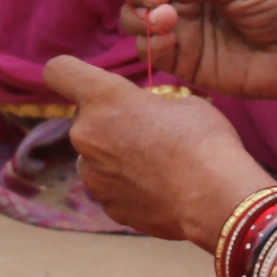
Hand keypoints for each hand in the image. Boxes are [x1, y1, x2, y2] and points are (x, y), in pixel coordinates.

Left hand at [49, 57, 273, 245]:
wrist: (216, 200)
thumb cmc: (205, 142)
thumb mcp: (181, 103)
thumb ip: (148, 104)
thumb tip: (143, 116)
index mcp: (104, 99)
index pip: (59, 71)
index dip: (70, 73)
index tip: (85, 80)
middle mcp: (87, 134)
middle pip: (86, 118)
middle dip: (110, 121)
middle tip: (148, 130)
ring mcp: (93, 174)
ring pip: (97, 155)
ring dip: (116, 155)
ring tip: (158, 164)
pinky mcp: (107, 205)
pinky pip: (111, 186)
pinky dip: (128, 185)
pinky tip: (160, 188)